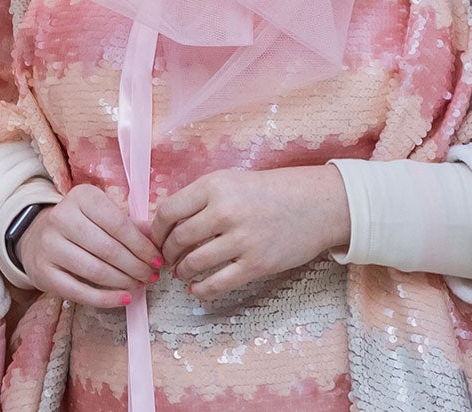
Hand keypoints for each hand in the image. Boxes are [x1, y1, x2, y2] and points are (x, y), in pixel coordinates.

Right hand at [14, 182, 161, 308]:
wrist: (37, 237)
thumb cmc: (80, 226)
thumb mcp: (103, 216)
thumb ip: (131, 227)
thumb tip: (158, 243)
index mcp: (81, 198)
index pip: (119, 225)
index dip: (143, 247)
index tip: (158, 261)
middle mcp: (61, 217)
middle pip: (108, 249)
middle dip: (136, 267)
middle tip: (151, 276)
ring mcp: (48, 245)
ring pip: (95, 271)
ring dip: (124, 282)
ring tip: (139, 285)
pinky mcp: (42, 271)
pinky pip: (79, 291)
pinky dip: (106, 299)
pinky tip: (124, 298)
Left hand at [151, 166, 349, 299]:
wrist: (315, 204)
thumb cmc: (267, 192)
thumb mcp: (228, 181)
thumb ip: (198, 198)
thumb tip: (163, 221)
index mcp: (213, 187)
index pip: (168, 211)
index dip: (156, 229)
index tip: (157, 237)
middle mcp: (224, 212)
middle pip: (178, 239)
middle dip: (167, 252)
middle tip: (167, 257)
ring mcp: (241, 240)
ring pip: (194, 262)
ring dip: (182, 271)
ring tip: (181, 272)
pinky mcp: (257, 264)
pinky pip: (219, 283)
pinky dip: (202, 290)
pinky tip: (196, 289)